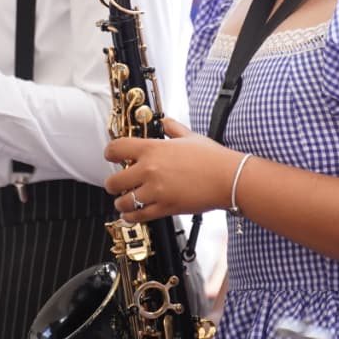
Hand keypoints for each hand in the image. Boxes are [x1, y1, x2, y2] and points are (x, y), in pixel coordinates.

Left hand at [103, 118, 243, 222]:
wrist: (228, 178)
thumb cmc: (212, 157)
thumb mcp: (190, 136)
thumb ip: (173, 129)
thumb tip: (166, 122)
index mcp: (153, 149)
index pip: (116, 149)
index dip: (109, 153)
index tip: (111, 156)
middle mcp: (150, 170)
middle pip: (114, 181)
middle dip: (112, 184)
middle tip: (116, 184)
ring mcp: (156, 191)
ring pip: (124, 201)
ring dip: (121, 202)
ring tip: (123, 201)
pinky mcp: (165, 208)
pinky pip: (139, 216)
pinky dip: (131, 216)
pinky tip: (131, 214)